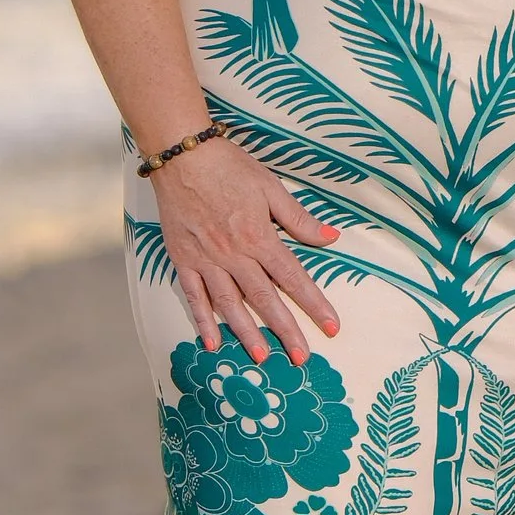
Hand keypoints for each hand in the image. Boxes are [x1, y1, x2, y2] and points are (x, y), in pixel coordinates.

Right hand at [153, 137, 338, 364]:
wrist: (182, 156)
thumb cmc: (229, 167)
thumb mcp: (271, 187)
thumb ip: (299, 218)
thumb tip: (332, 238)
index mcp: (259, 236)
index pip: (293, 277)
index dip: (314, 304)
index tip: (331, 327)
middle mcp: (234, 254)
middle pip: (265, 299)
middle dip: (286, 330)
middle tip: (302, 358)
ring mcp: (206, 260)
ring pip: (230, 304)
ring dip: (247, 333)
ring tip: (263, 358)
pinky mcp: (183, 259)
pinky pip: (194, 296)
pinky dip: (203, 321)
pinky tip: (213, 344)